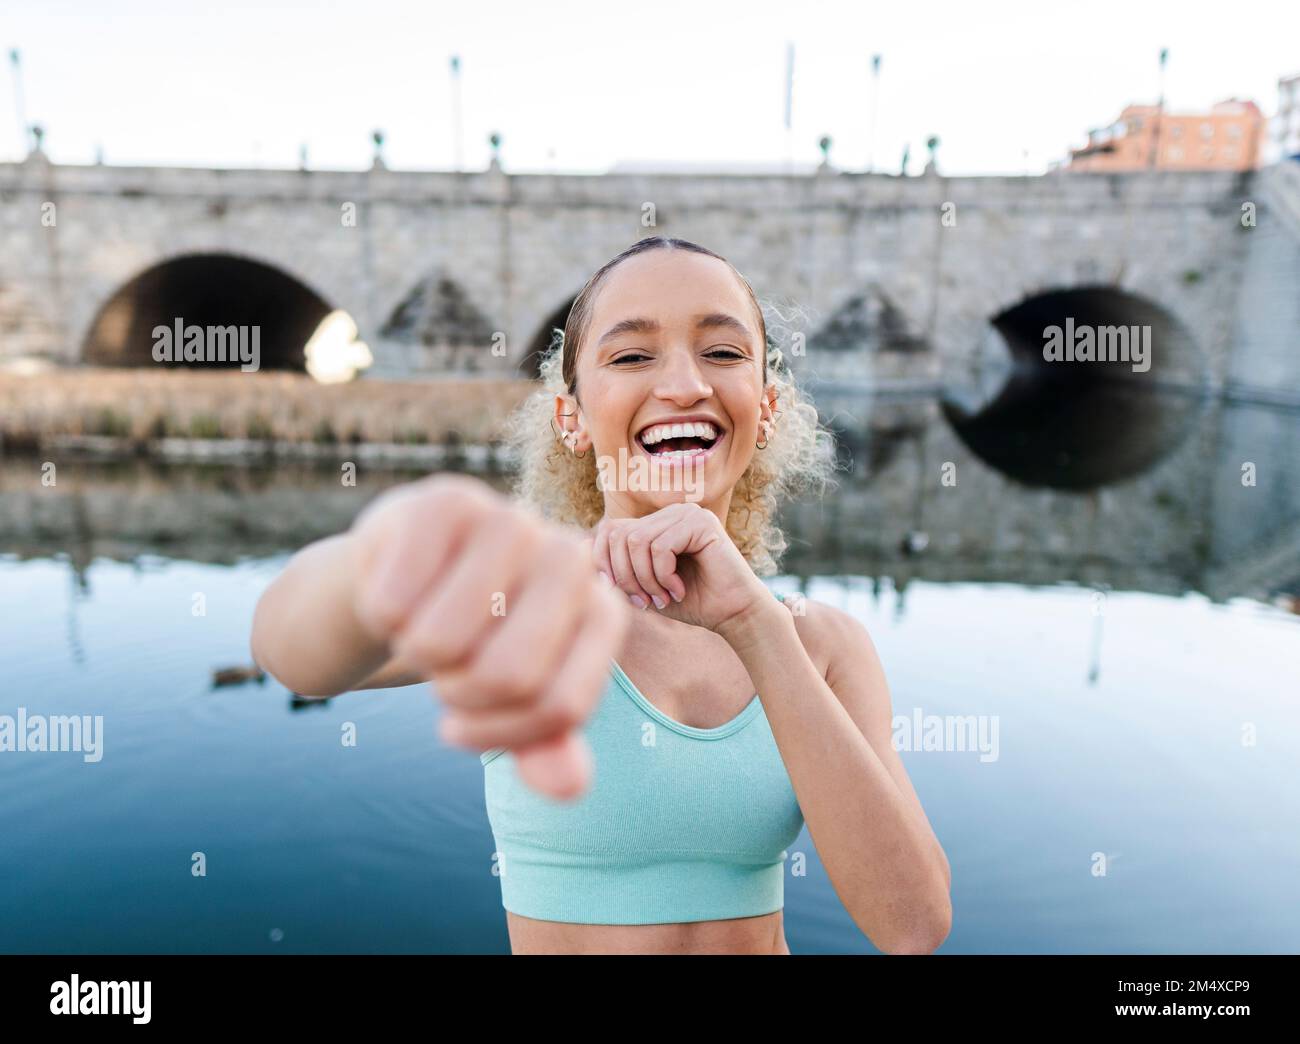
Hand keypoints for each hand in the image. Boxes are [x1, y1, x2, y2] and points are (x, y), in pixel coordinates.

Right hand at [350, 473, 630, 799]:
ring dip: (414, 652)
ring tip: (424, 625)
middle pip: (507, 676)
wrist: (405, 571)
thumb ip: (544, 744)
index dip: (498, 735)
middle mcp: (570, 558)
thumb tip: (568, 787)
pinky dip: (381, 615)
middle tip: (444, 672)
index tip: (461, 727)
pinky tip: (397, 592)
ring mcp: (512, 521)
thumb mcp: (510, 698)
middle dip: (456, 695)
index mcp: (602, 611)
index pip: (560, 706)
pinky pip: (394, 602)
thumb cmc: (471, 640)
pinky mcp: (446, 501)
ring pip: (442, 642)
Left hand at [588, 503, 770, 635]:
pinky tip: (679, 590)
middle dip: (625, 576)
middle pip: (619, 534)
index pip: (609, 530)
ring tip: (662, 597)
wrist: (733, 614)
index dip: (605, 564)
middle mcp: (669, 512)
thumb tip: (577, 547)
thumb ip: (615, 568)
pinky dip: (664, 575)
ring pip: (637, 541)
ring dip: (645, 579)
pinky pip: (661, 546)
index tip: (623, 596)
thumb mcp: (643, 586)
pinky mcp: (701, 522)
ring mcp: (686, 513)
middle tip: (644, 601)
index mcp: (655, 523)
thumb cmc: (690, 602)